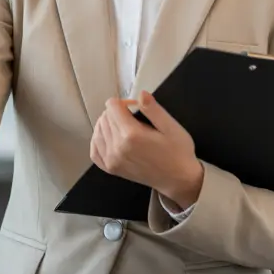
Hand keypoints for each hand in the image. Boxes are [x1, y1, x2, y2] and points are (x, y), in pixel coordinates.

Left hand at [90, 91, 203, 208]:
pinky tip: (111, 138)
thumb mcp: (171, 127)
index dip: (124, 102)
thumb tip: (140, 94)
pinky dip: (99, 140)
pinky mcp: (111, 169)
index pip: (112, 106)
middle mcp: (117, 148)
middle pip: (104, 117)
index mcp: (131, 135)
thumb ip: (153, 109)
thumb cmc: (177, 151)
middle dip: (116, 112)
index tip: (136, 107)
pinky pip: (94, 149)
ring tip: (124, 127)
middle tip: (133, 118)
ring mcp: (111, 160)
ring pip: (98, 130)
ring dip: (108, 124)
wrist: (178, 179)